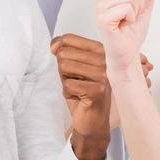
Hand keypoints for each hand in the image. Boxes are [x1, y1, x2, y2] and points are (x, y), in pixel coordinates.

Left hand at [50, 33, 111, 153]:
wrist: (93, 121)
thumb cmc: (82, 92)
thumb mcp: (71, 68)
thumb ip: (64, 52)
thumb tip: (54, 45)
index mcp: (100, 49)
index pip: (68, 38)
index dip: (59, 51)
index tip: (68, 65)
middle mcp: (105, 59)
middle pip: (64, 53)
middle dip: (63, 70)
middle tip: (76, 81)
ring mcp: (103, 74)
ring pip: (65, 67)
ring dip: (66, 81)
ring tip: (78, 88)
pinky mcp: (97, 90)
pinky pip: (68, 85)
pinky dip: (68, 93)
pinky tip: (80, 97)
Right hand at [94, 0, 157, 80]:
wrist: (128, 51)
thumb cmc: (133, 29)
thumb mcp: (146, 5)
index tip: (134, 10)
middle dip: (141, 4)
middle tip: (131, 17)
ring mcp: (99, 6)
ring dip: (136, 12)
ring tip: (127, 21)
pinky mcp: (102, 18)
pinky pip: (127, 8)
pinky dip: (132, 18)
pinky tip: (123, 25)